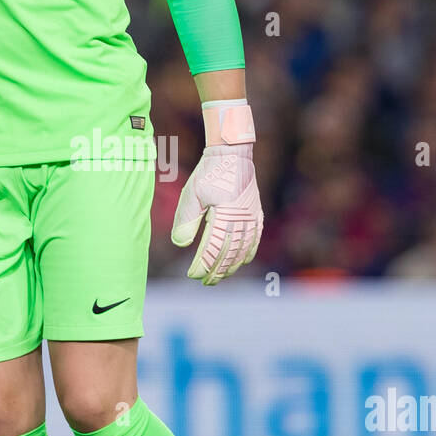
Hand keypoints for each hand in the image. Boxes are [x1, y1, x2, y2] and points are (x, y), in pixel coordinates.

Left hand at [171, 141, 262, 283]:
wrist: (232, 153)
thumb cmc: (209, 172)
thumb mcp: (191, 195)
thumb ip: (186, 220)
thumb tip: (180, 244)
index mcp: (224, 215)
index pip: (212, 249)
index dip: (203, 264)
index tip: (193, 275)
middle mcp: (241, 219)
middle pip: (229, 253)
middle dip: (217, 270)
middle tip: (205, 282)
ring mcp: (251, 216)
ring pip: (243, 248)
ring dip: (232, 265)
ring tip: (221, 276)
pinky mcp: (255, 211)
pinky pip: (255, 237)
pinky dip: (249, 251)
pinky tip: (243, 261)